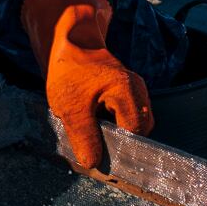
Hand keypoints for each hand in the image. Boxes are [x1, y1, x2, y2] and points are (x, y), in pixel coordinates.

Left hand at [22, 0, 152, 170]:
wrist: (67, 42)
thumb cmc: (69, 70)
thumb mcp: (70, 107)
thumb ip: (84, 136)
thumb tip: (93, 163)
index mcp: (128, 92)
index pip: (135, 134)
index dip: (120, 150)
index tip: (101, 159)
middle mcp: (138, 91)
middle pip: (139, 131)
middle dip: (119, 143)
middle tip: (94, 150)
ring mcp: (135, 90)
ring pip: (133, 124)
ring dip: (115, 133)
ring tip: (92, 136)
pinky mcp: (127, 92)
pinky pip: (126, 115)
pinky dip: (113, 124)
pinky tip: (94, 125)